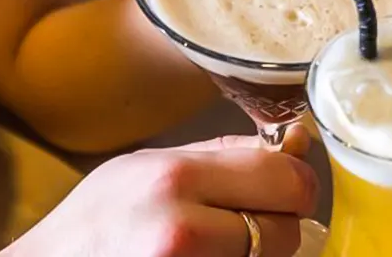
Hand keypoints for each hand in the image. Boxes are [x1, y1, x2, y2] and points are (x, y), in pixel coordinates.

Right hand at [4, 127, 318, 256]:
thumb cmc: (94, 221)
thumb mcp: (149, 165)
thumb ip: (224, 153)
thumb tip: (294, 145)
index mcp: (178, 179)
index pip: (287, 180)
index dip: (296, 184)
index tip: (285, 187)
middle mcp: (182, 231)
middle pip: (286, 230)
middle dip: (281, 225)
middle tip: (253, 221)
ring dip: (261, 255)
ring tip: (223, 244)